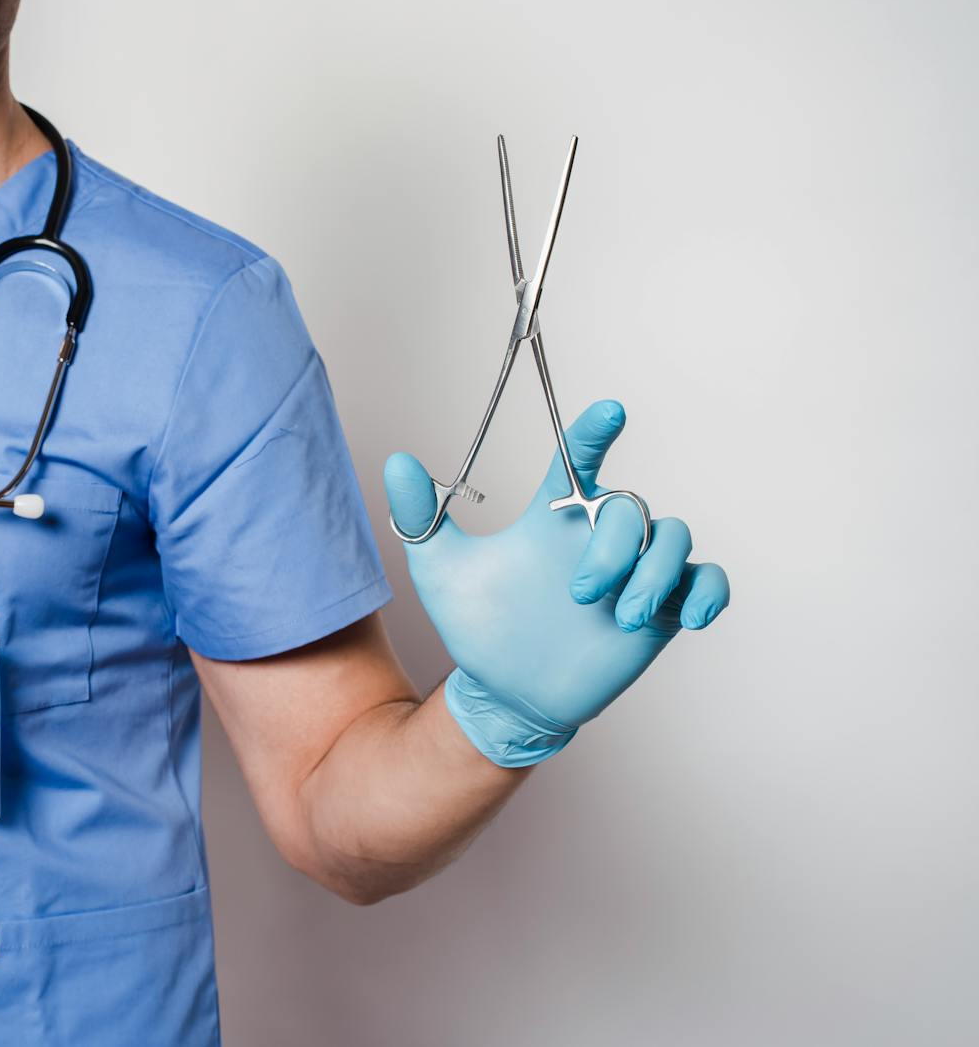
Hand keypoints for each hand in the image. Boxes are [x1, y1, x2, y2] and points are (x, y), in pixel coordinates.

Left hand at [385, 400, 729, 766]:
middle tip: (579, 595)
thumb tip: (395, 460)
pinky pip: (709, 582)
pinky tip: (691, 616)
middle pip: (632, 507)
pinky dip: (710, 593)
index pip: (579, 460)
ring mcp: (634, 572)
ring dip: (654, 574)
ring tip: (622, 617)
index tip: (610, 412)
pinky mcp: (663, 610)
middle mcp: (598, 537)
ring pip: (674, 538)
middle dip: (614, 548)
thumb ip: (421, 516)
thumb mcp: (441, 571)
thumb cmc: (479, 628)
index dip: (594, 432)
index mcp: (553, 518)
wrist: (506, 693)